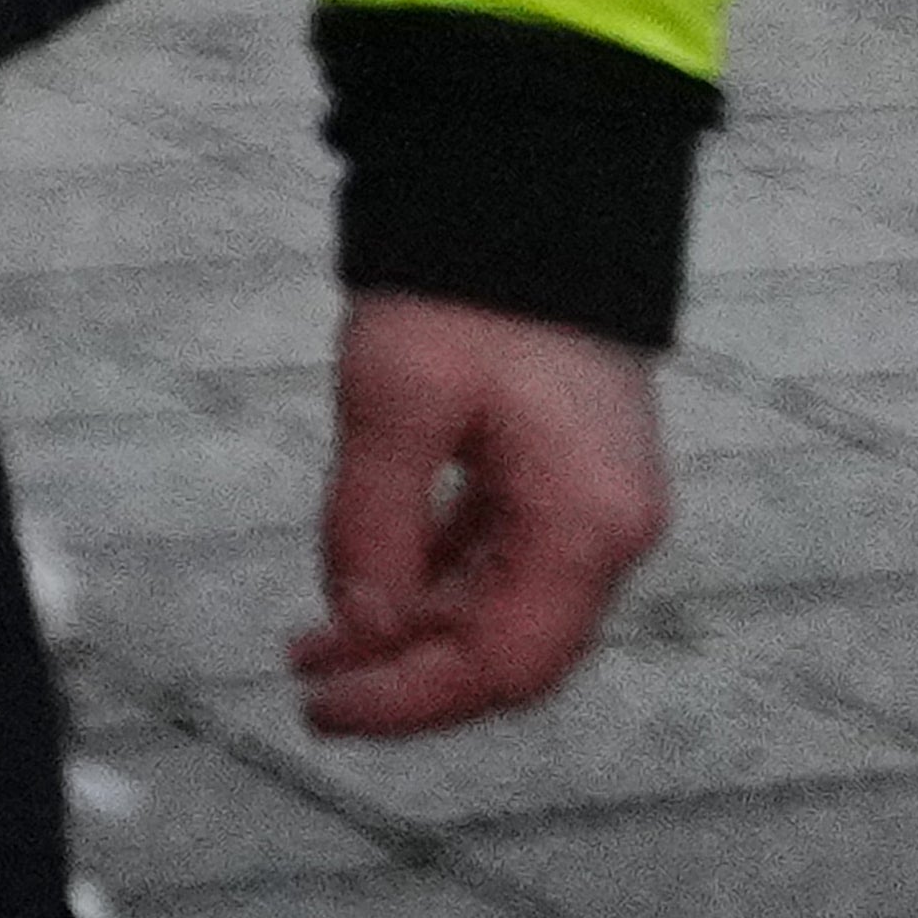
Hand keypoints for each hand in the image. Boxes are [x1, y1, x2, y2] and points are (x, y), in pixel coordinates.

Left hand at [294, 292, 669, 738]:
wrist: (525, 203)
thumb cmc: (465, 295)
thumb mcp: (394, 404)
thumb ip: (374, 524)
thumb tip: (357, 631)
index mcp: (585, 525)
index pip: (503, 663)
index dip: (413, 702)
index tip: (327, 714)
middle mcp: (607, 533)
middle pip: (508, 653)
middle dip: (408, 679)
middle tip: (310, 691)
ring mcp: (590, 509)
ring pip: (499, 611)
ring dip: (409, 635)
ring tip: (311, 649)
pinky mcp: (562, 482)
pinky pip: (497, 563)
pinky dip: (429, 585)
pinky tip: (359, 593)